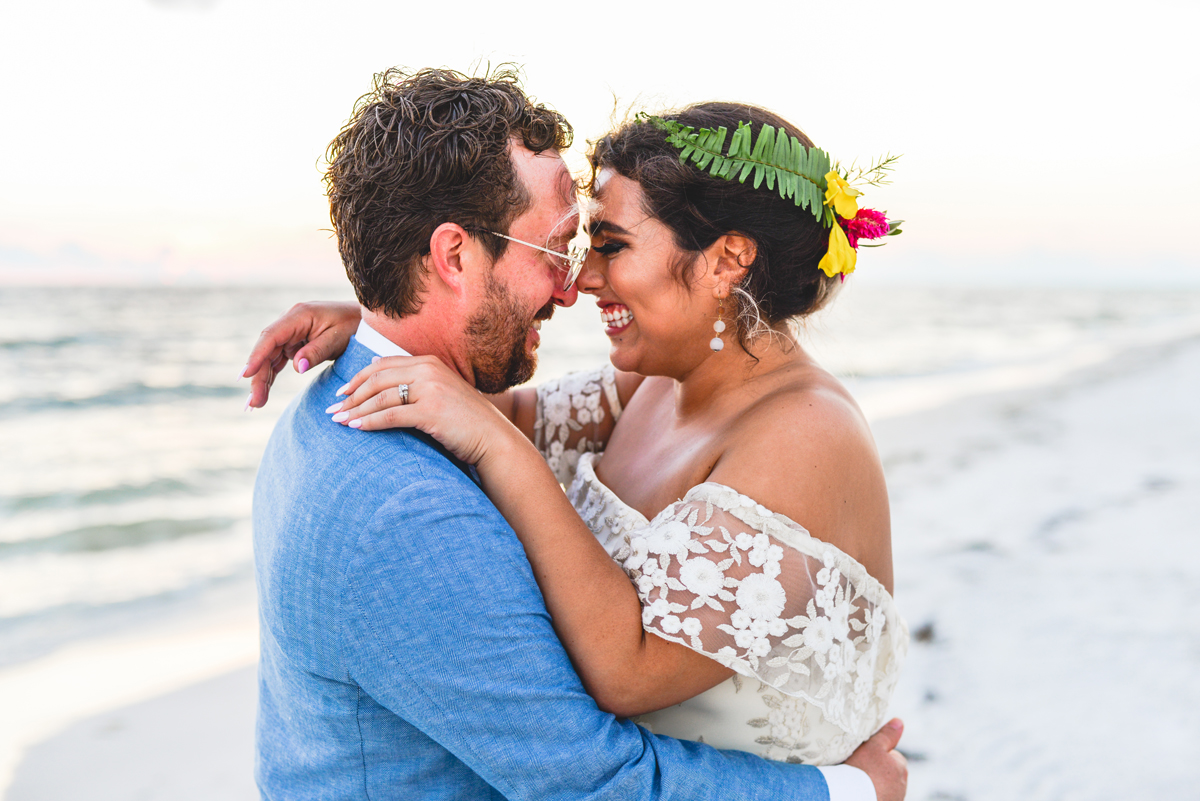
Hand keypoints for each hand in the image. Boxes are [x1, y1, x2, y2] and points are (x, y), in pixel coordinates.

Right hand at [241, 302, 360, 408]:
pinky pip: (278, 360)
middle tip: (254, 402)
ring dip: (262, 380)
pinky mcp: (293, 343)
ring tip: (256, 404)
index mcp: (298, 315)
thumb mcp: (338, 338)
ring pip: (269, 358)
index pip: (271, 336)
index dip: (257, 355)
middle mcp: (289, 322)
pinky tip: (263, 393)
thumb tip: (298, 367)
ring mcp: (290, 333)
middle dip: (258, 376)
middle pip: (267, 350)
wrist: (363, 319)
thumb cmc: (352, 325)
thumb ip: (317, 351)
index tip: (246, 375)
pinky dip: (271, 376)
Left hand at [327, 355, 519, 466]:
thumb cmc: (465, 420)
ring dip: (355, 410)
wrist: (494, 438)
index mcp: (429, 362)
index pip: (383, 365)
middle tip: (332, 409)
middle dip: (351, 395)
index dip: (358, 378)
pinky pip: (391, 415)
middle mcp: (428, 370)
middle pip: (377, 379)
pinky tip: (356, 428)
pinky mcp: (431, 410)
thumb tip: (379, 373)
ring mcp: (430, 389)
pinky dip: (370, 421)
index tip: (342, 392)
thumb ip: (415, 381)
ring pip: (381, 397)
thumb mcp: (441, 392)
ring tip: (338, 421)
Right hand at [845, 718, 907, 800]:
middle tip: (860, 769)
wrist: (852, 797)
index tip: (865, 757)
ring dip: (874, 784)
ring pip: (884, 786)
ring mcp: (894, 798)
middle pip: (888, 772)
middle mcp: (901, 786)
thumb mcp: (873, 746)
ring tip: (858, 782)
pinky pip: (879, 796)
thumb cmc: (862, 771)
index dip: (877, 754)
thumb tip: (899, 722)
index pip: (892, 756)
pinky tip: (860, 792)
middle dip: (877, 771)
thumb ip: (886, 735)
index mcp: (901, 767)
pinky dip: (872, 794)